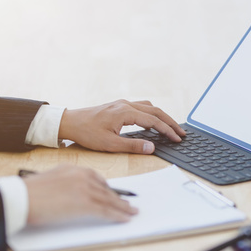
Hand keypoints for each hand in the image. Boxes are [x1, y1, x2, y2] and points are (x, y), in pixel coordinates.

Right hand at [22, 165, 137, 225]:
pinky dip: (117, 215)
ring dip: (122, 207)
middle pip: (105, 189)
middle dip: (118, 198)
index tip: (113, 194)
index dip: (107, 188)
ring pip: (109, 200)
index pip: (96, 178)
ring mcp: (84, 189)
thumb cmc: (30, 191)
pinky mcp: (84, 204)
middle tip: (128, 204)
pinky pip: (105, 210)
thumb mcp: (51, 179)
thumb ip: (66, 182)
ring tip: (131, 212)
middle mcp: (82, 176)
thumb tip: (74, 194)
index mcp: (74, 169)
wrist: (22, 197)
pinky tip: (124, 218)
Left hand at [58, 99, 185, 153]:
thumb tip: (152, 147)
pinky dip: (152, 113)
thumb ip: (133, 145)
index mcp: (125, 112)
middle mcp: (126, 104)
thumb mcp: (110, 144)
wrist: (69, 122)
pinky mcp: (118, 106)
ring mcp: (122, 103)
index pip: (154, 120)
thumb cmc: (87, 133)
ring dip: (162, 116)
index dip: (168, 130)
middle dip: (170, 122)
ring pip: (149, 107)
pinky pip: (141, 106)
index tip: (177, 138)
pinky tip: (153, 121)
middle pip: (155, 111)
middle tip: (181, 133)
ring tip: (171, 127)